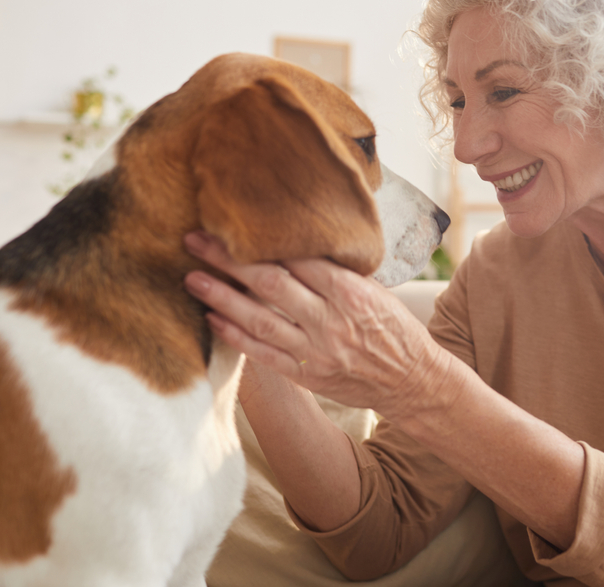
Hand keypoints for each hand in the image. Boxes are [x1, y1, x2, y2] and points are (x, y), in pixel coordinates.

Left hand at [182, 231, 452, 415]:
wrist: (411, 381)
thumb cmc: (393, 328)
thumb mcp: (375, 290)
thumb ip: (336, 272)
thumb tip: (294, 246)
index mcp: (350, 291)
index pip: (297, 258)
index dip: (260, 240)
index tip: (231, 223)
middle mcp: (331, 319)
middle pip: (270, 283)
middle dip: (229, 260)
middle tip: (195, 240)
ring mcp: (316, 350)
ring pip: (259, 319)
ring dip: (221, 298)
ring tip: (192, 278)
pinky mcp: (306, 375)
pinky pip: (263, 353)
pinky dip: (235, 336)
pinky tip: (213, 319)